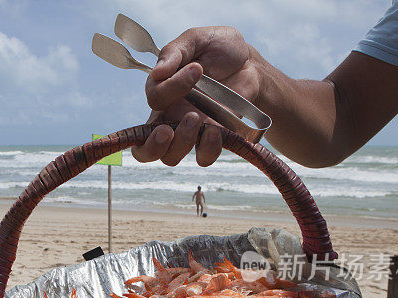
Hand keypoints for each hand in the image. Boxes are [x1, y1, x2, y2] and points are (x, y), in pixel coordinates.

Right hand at [132, 27, 262, 166]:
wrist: (251, 64)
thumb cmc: (221, 50)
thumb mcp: (196, 39)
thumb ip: (174, 52)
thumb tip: (156, 72)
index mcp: (163, 91)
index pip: (153, 100)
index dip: (169, 89)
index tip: (196, 69)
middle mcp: (170, 116)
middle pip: (145, 148)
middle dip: (152, 145)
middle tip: (167, 130)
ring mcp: (191, 131)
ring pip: (171, 157)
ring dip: (181, 142)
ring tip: (198, 119)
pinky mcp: (212, 139)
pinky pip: (203, 157)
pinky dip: (207, 148)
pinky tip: (216, 130)